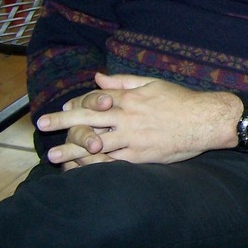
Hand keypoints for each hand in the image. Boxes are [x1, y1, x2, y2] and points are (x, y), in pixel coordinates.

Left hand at [37, 73, 240, 166]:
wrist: (205, 120)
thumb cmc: (181, 100)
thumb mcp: (152, 83)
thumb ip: (123, 82)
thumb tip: (97, 78)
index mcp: (129, 98)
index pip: (94, 100)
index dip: (75, 104)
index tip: (62, 109)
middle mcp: (127, 117)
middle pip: (88, 119)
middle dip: (63, 122)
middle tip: (42, 125)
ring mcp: (133, 138)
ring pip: (96, 143)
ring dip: (72, 149)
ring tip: (53, 155)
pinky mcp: (141, 155)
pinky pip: (114, 161)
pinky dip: (96, 165)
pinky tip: (82, 169)